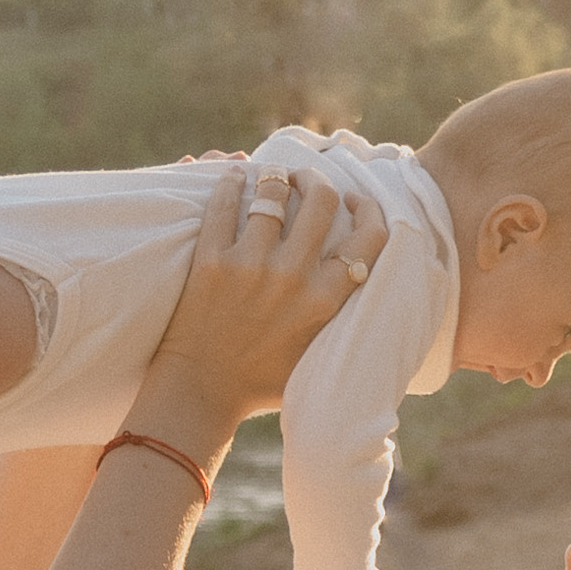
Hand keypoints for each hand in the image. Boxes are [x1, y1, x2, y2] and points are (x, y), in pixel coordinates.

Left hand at [134, 166, 389, 466]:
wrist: (201, 393)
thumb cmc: (261, 382)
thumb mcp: (317, 354)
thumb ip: (338, 318)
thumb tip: (359, 283)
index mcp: (324, 300)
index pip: (368, 237)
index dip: (368, 209)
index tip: (355, 200)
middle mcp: (291, 277)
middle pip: (322, 200)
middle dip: (318, 180)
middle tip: (307, 180)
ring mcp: (249, 266)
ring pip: (273, 193)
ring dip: (276, 176)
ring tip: (273, 176)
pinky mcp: (210, 261)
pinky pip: (224, 204)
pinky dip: (231, 182)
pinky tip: (236, 176)